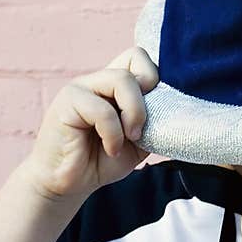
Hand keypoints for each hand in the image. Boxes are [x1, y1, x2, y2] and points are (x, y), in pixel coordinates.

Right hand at [20, 46, 158, 202]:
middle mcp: (98, 80)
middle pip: (135, 59)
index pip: (139, 56)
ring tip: (128, 139)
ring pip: (121, 79)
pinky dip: (114, 134)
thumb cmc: (101, 161)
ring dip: (134, 113)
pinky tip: (111, 149)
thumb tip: (174, 109)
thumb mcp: (139, 142)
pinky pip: (102, 110)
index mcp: (113, 85)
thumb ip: (154, 122)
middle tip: (140, 132)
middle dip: (147, 100)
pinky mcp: (67, 102)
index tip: (152, 114)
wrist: (68, 184)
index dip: (153, 79)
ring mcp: (81, 88)